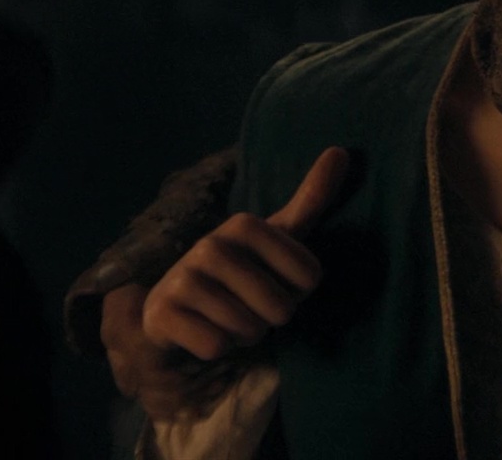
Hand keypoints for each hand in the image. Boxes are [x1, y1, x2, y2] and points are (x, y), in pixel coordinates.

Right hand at [101, 147, 348, 418]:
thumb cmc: (242, 273)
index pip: (309, 277)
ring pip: (247, 328)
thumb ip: (311, 199)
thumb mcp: (279, 238)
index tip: (281, 283)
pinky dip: (218, 349)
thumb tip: (340, 151)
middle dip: (273, 319)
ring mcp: (181, 278)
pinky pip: (215, 346)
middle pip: (280, 307)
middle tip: (252, 306)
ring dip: (245, 335)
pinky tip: (203, 332)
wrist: (178, 310)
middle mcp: (209, 245)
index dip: (301, 291)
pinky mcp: (161, 314)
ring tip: (228, 319)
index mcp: (244, 225)